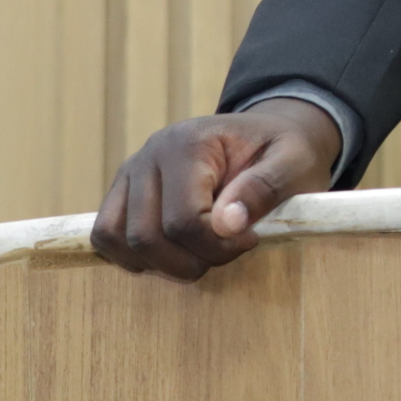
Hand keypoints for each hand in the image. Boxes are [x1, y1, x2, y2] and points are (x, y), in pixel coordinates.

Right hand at [89, 99, 343, 279]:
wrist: (265, 137)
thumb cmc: (282, 151)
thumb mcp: (294, 161)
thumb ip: (265, 187)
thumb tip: (226, 224)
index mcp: (189, 142)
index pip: (184, 218)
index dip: (216, 246)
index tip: (249, 240)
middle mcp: (150, 153)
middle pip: (146, 236)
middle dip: (189, 261)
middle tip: (227, 252)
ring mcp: (130, 172)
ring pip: (119, 240)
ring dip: (160, 263)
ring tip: (201, 253)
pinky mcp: (123, 191)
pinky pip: (106, 235)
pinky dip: (134, 256)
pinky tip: (174, 252)